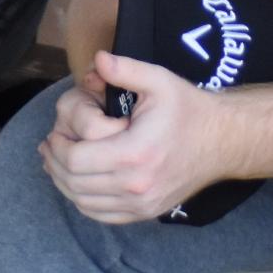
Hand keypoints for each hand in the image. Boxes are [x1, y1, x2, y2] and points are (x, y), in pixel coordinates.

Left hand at [42, 52, 226, 223]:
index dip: (57, 146)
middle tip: (50, 145)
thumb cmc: (189, 109)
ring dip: (63, 183)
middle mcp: (136, 185)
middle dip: (54, 163)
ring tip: (58, 161)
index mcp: (135, 153)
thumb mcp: (159, 80)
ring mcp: (141, 204)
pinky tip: (78, 181)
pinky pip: (101, 214)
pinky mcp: (145, 213)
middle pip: (74, 183)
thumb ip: (125, 69)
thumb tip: (97, 58)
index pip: (76, 160)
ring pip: (83, 203)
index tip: (55, 132)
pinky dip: (82, 200)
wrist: (222, 141)